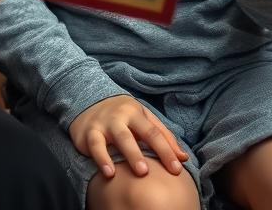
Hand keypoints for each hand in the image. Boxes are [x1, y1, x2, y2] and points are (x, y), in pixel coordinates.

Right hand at [68, 95, 187, 178]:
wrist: (88, 98)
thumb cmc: (122, 115)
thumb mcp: (143, 119)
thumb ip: (163, 136)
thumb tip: (183, 158)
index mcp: (136, 113)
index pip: (154, 133)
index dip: (166, 151)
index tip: (177, 169)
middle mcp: (120, 116)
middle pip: (134, 135)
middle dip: (141, 154)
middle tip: (148, 172)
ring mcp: (104, 123)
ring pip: (118, 139)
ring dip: (128, 155)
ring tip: (137, 173)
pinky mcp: (89, 132)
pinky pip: (95, 145)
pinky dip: (101, 158)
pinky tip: (109, 172)